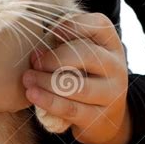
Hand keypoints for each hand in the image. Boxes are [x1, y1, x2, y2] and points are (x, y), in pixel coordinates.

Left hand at [21, 12, 132, 143]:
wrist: (107, 115)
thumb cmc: (86, 74)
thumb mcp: (83, 53)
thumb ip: (65, 43)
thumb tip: (38, 47)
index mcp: (110, 43)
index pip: (98, 25)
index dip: (71, 25)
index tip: (50, 31)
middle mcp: (116, 66)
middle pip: (87, 55)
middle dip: (55, 58)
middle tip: (34, 61)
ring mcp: (112, 94)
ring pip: (78, 86)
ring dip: (47, 81)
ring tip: (28, 79)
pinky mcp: (100, 118)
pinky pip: (71, 109)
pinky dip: (49, 101)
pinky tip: (33, 95)